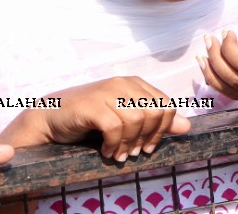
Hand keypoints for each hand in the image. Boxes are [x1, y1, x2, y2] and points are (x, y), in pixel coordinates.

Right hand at [0, 77, 189, 162]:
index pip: (166, 104)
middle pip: (155, 111)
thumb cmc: (89, 119)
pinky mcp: (92, 105)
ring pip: (137, 119)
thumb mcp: (125, 119)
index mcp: (134, 84)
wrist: (50, 117)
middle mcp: (122, 83)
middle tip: (135, 153)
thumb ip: (155, 121)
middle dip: (149, 137)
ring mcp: (106, 91)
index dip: (162, 129)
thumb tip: (187, 127)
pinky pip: (115, 127)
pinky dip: (114, 144)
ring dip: (130, 144)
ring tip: (120, 154)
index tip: (149, 147)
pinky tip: (106, 151)